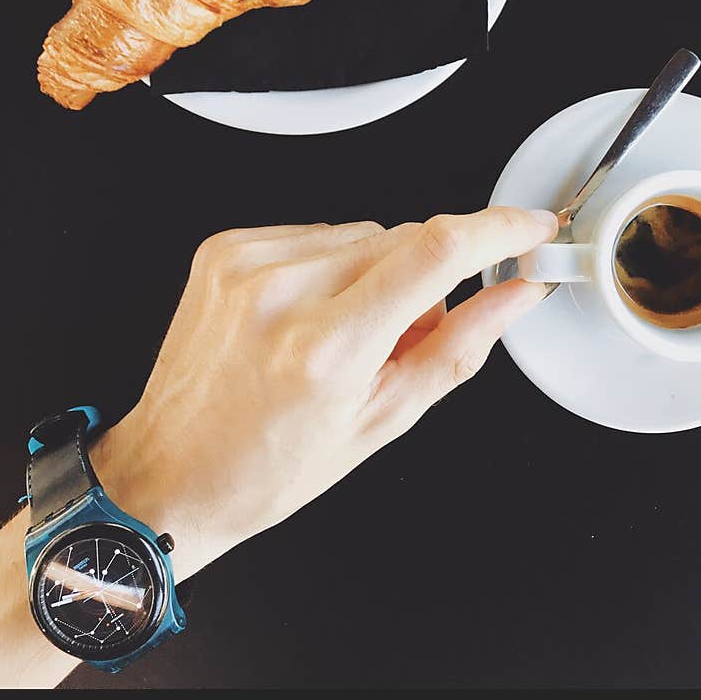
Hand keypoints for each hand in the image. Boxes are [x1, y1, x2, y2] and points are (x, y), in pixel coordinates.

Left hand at [94, 208, 557, 578]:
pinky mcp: (226, 248)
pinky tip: (306, 314)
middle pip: (403, 239)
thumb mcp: (383, 421)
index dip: (498, 230)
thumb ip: (460, 347)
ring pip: (361, 233)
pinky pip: (314, 233)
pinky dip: (327, 266)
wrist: (171, 472)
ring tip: (341, 333)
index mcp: (327, 347)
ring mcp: (247, 264)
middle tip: (399, 337)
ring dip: (373, 272)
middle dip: (426, 278)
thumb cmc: (269, 467)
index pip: (436, 252)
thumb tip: (516, 295)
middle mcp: (282, 294)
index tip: (529, 227)